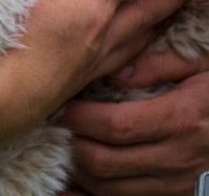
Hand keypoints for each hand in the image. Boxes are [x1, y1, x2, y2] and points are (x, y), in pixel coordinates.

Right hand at [0, 0, 187, 156]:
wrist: (16, 93)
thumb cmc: (22, 41)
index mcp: (92, 10)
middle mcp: (104, 34)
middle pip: (142, 13)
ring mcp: (99, 59)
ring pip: (137, 41)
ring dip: (155, 28)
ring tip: (169, 19)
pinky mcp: (88, 79)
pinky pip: (122, 63)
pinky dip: (134, 55)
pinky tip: (133, 55)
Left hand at [61, 52, 208, 195]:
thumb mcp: (202, 67)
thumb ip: (158, 65)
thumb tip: (113, 72)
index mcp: (183, 120)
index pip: (117, 126)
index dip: (80, 118)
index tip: (60, 106)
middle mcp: (179, 158)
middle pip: (105, 162)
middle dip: (70, 144)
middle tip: (54, 127)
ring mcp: (178, 183)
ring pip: (109, 188)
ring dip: (78, 171)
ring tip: (63, 147)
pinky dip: (92, 195)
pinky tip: (72, 183)